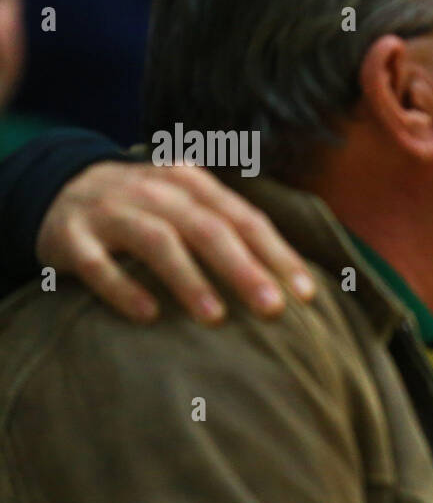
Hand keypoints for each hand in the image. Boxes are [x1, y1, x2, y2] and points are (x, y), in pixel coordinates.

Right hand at [36, 162, 314, 323]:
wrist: (56, 186)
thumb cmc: (146, 211)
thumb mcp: (188, 205)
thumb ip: (230, 230)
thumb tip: (291, 280)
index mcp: (192, 184)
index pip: (245, 219)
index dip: (278, 255)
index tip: (306, 294)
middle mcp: (154, 192)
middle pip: (208, 229)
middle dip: (244, 269)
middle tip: (273, 309)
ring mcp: (110, 211)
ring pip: (157, 241)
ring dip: (189, 280)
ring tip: (216, 318)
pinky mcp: (70, 236)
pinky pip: (97, 264)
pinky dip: (123, 288)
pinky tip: (147, 315)